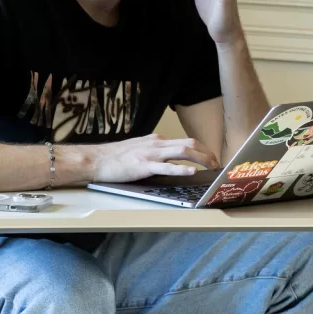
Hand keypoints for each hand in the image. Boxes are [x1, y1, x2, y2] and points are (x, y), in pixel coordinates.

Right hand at [74, 134, 219, 183]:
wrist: (95, 159)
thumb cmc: (115, 157)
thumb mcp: (139, 149)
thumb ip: (155, 151)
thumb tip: (171, 158)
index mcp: (156, 141)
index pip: (186, 142)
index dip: (203, 150)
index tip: (212, 158)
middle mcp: (156, 144)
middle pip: (190, 144)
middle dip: (207, 154)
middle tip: (217, 164)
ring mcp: (151, 154)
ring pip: (183, 152)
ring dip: (201, 159)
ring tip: (212, 167)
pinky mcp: (144, 166)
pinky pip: (166, 167)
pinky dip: (181, 169)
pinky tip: (192, 172)